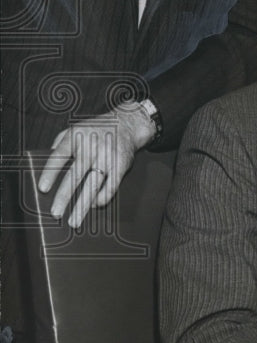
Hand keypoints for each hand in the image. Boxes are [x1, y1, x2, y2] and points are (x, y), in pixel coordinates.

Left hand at [37, 103, 155, 227]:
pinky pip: (111, 185)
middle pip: (75, 174)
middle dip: (64, 196)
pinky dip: (103, 198)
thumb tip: (46, 161)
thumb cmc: (98, 129)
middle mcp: (92, 147)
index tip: (42, 189)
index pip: (59, 156)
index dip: (50, 173)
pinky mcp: (121, 164)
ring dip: (83, 205)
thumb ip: (59, 142)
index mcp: (76, 137)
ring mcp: (107, 156)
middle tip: (56, 212)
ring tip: (74, 220)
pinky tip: (95, 205)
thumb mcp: (76, 128)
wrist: (128, 123)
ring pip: (93, 184)